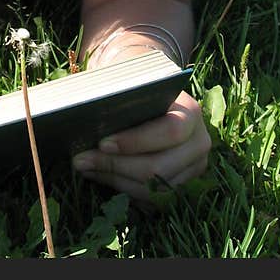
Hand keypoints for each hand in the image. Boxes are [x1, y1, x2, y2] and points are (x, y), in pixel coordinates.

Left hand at [71, 90, 210, 200]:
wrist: (153, 92)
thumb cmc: (138, 83)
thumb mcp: (131, 81)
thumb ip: (117, 94)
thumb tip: (88, 113)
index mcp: (191, 113)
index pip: (170, 132)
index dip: (136, 141)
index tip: (102, 143)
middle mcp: (198, 144)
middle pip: (159, 167)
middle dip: (116, 166)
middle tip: (80, 160)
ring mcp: (192, 169)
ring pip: (153, 188)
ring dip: (114, 180)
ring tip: (85, 167)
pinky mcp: (180, 185)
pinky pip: (150, 198)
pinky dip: (122, 188)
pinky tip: (99, 174)